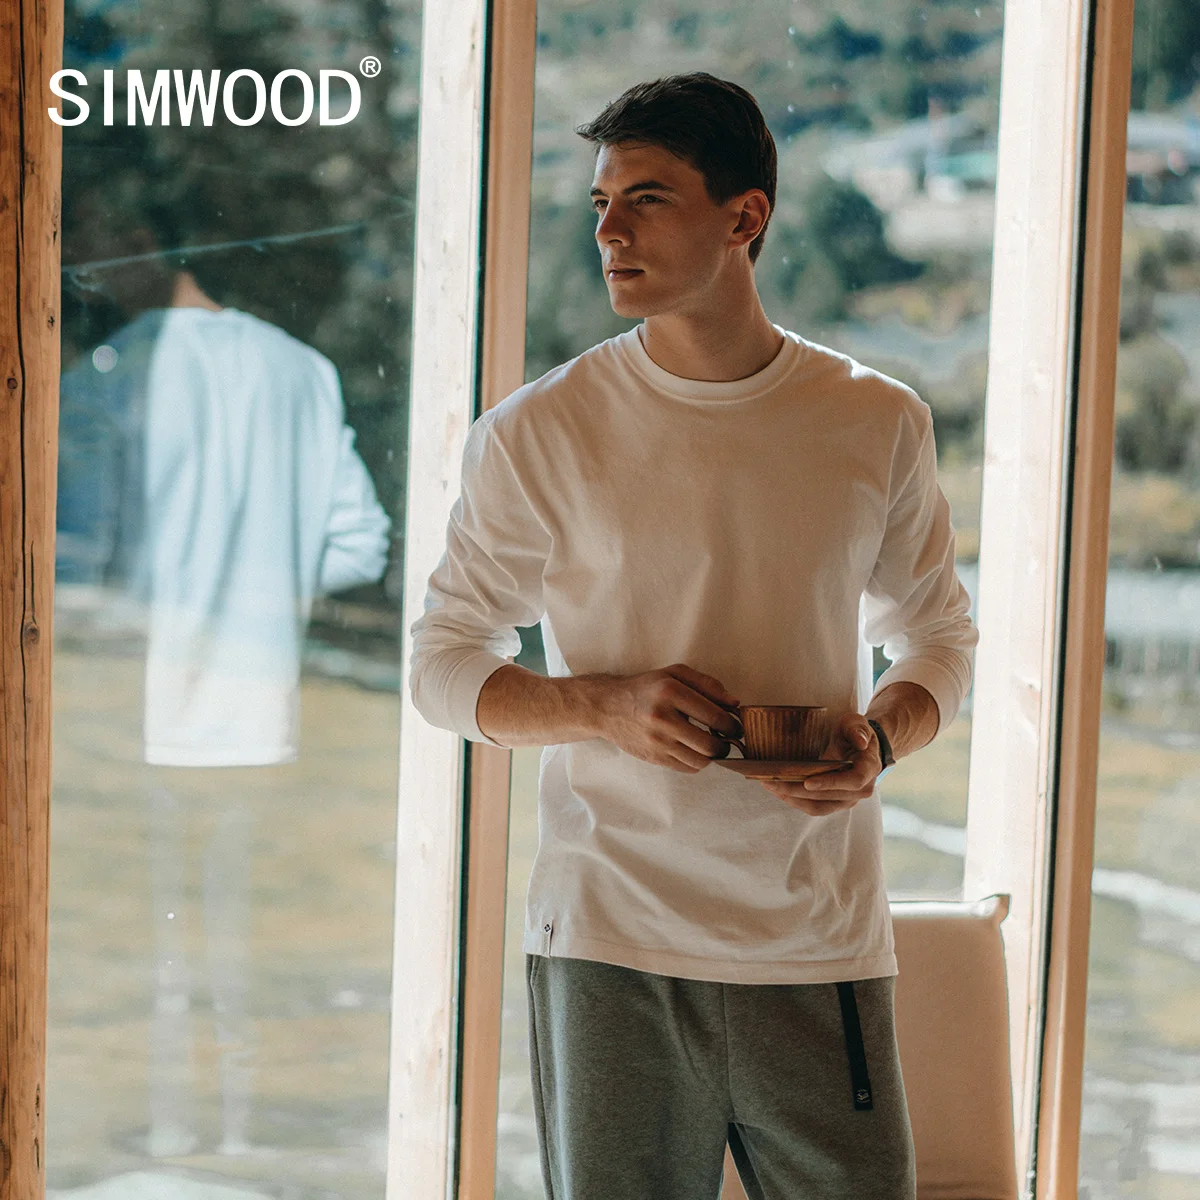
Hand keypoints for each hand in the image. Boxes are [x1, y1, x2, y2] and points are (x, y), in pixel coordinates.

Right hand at [591, 663, 742, 772]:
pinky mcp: (653, 757)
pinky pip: (686, 768)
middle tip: (727, 739)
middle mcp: (662, 718)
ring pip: (700, 761)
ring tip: (710, 745)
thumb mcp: (674, 674)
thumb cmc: (646, 688)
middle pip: (710, 744)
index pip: (714, 716)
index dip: (732, 725)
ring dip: (711, 755)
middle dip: (725, 744)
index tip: (735, 726)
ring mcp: (656, 741)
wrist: (608, 707)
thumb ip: (707, 684)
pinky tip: (693, 749)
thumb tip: (734, 703)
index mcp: (670, 692)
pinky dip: (696, 762)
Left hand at [759, 711, 882, 815]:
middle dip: (799, 790)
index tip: (808, 782)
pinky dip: (795, 801)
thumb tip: (861, 742)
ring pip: (818, 807)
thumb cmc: (854, 732)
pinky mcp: (834, 804)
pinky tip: (778, 790)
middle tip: (773, 780)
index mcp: (868, 769)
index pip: (853, 781)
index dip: (831, 783)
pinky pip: (813, 807)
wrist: (858, 747)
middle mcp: (860, 790)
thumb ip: (857, 729)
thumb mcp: (856, 723)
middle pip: (828, 797)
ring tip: (770, 785)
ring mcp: (847, 800)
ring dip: (792, 798)